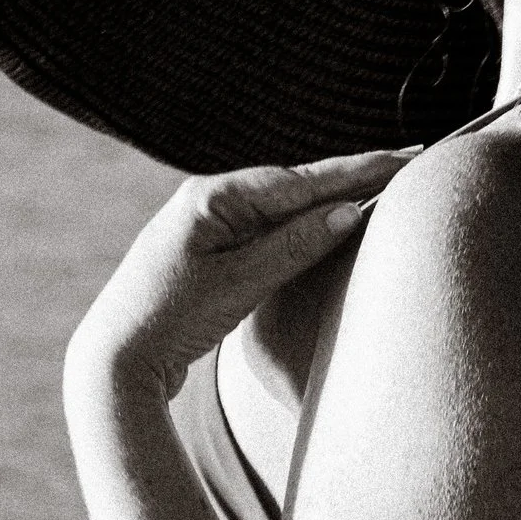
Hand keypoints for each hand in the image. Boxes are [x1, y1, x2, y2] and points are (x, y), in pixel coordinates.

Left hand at [69, 148, 420, 399]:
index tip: (406, 158)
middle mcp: (209, 201)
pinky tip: (328, 223)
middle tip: (407, 163)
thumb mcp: (239, 282)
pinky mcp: (210, 253)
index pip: (301, 179)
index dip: (356, 171)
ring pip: (284, 207)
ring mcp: (208, 226)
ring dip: (329, 198)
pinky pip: (269, 229)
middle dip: (349, 177)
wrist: (114, 361)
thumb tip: (347, 212)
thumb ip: (294, 245)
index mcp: (213, 197)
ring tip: (381, 186)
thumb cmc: (170, 320)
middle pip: (295, 185)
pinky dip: (305, 225)